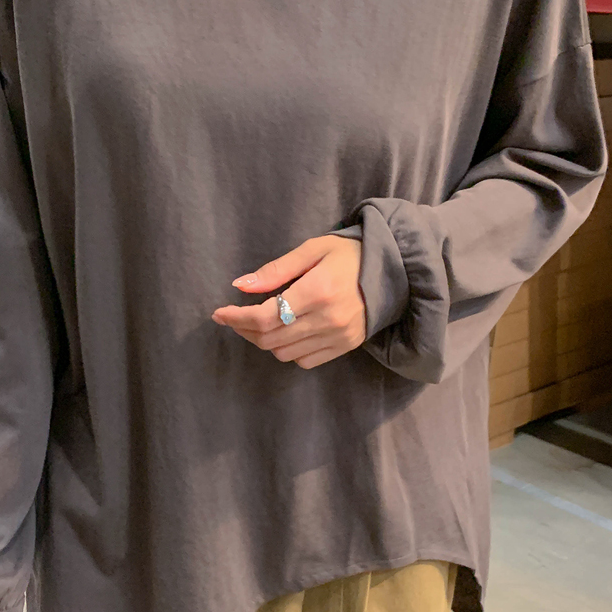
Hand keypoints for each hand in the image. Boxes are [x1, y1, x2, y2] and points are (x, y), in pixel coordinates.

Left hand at [213, 234, 367, 369]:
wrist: (392, 271)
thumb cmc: (348, 255)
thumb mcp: (312, 250)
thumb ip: (276, 270)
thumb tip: (240, 286)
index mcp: (318, 291)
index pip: (266, 316)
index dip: (237, 318)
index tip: (220, 313)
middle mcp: (327, 319)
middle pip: (270, 339)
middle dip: (244, 330)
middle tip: (233, 317)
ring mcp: (338, 337)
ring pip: (284, 353)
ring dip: (263, 341)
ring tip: (256, 324)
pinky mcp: (345, 347)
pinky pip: (304, 361)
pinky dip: (287, 351)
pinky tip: (285, 333)